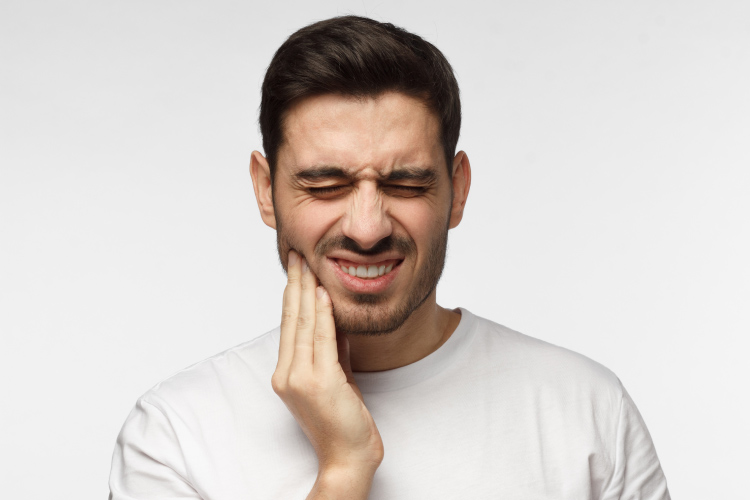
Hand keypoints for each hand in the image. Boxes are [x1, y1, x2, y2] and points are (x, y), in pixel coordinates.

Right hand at [272, 250, 383, 498]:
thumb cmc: (343, 421)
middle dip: (295, 284)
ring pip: (304, 325)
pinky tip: (322, 293)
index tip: (296, 268)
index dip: (293, 294)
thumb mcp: (337, 377)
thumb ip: (333, 349)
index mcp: (287, 373)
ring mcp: (301, 379)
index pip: (290, 325)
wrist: (348, 458)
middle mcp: (287, 374)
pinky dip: (323, 314)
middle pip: (292, 319)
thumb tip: (336, 318)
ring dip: (307, 291)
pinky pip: (322, 340)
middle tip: (296, 254)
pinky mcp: (320, 383)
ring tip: (307, 264)